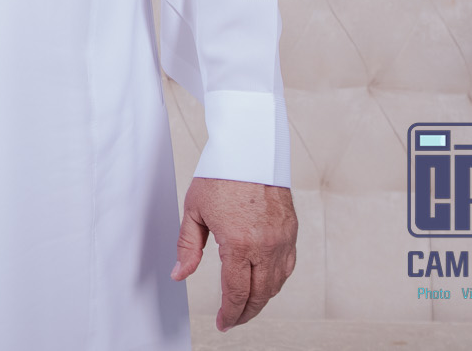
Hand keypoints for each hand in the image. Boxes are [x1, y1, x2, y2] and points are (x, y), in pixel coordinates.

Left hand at [173, 177, 297, 330]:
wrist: (249, 150)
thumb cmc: (220, 175)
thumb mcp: (194, 211)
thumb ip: (188, 246)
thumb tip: (180, 273)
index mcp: (238, 243)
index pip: (236, 291)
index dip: (229, 313)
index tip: (223, 322)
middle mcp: (265, 245)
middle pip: (259, 295)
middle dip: (245, 313)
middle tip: (233, 320)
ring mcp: (282, 240)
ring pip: (276, 284)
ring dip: (262, 300)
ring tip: (246, 305)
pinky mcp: (291, 232)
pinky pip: (287, 267)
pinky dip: (276, 281)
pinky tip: (265, 283)